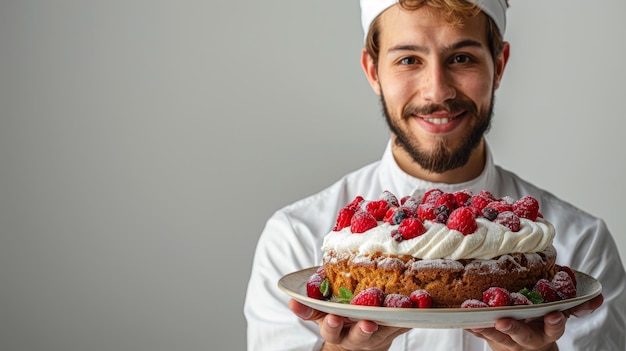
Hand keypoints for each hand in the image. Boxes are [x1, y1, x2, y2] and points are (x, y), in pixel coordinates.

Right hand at [289, 299, 409, 350]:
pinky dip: (411, 315)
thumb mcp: (320, 315)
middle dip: (363, 329)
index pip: (330, 329)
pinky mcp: (394, 332)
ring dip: (392, 321)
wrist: (358, 342)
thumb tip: (291, 300)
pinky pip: (404, 325)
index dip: (331, 324)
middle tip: (368, 322)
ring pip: (385, 332)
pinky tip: (418, 304)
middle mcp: (356, 337)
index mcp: (335, 330)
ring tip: (400, 309)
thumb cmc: (338, 320)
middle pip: (359, 336)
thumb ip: (308, 307)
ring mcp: (377, 336)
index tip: (333, 317)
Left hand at [467, 294, 603, 350]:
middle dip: (514, 328)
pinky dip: (471, 326)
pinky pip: (480, 333)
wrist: (526, 347)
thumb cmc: (541, 320)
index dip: (553, 322)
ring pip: (497, 336)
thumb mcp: (559, 312)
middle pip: (522, 335)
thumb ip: (576, 305)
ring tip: (474, 320)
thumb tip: (597, 299)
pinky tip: (462, 319)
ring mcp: (508, 339)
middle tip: (503, 320)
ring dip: (485, 328)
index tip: (553, 315)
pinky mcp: (491, 337)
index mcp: (546, 328)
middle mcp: (528, 336)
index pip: (553, 327)